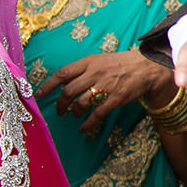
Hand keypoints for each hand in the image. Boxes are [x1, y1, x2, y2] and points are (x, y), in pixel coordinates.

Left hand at [39, 51, 169, 135]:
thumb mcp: (101, 60)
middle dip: (60, 104)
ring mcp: (106, 86)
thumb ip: (83, 69)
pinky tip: (84, 127)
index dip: (47, 85)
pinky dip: (88, 123)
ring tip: (75, 115)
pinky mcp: (116, 98)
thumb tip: (64, 82)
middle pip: (68, 91)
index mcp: (89, 62)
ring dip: (74, 112)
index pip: (62, 73)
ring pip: (81, 103)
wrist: (148, 67)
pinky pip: (97, 113)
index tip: (38, 95)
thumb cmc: (122, 63)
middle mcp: (95, 73)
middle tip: (59, 110)